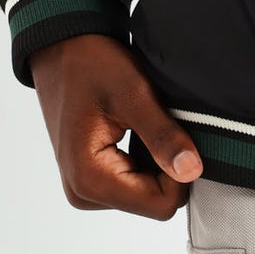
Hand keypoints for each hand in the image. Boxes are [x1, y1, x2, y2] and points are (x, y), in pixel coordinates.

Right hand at [28, 34, 204, 217]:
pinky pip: (132, 181)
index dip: (180, 172)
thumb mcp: (133, 94)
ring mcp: (84, 188)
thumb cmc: (92, 65)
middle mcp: (82, 193)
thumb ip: (162, 135)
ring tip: (146, 121)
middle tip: (160, 121)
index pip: (159, 204)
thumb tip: (192, 172)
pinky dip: (143, 157)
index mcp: (89, 180)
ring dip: (155, 159)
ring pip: (145, 192)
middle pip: (152, 200)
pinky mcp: (89, 177)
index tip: (180, 133)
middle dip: (167, 164)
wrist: (62, 49)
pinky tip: (137, 127)